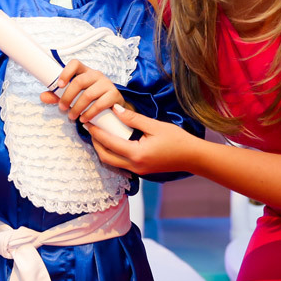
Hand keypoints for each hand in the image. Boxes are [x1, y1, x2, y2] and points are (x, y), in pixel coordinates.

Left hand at [37, 59, 128, 125]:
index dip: (66, 72)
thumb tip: (42, 97)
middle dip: (68, 96)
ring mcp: (106, 83)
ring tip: (72, 116)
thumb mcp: (74, 96)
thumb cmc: (91, 99)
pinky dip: (89, 113)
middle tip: (62, 108)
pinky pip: (100, 104)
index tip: (59, 85)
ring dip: (77, 108)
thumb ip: (58, 96)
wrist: (113, 107)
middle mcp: (96, 74)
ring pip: (88, 94)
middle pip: (79, 81)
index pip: (75, 64)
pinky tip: (84, 119)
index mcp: (85, 71)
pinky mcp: (114, 95)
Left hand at [83, 104, 199, 175]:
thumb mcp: (155, 125)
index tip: (88, 122)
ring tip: (98, 134)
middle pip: (106, 157)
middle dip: (95, 143)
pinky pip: (121, 164)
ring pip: (112, 162)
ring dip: (103, 149)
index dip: (96, 132)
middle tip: (90, 128)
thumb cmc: (177, 140)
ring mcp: (138, 171)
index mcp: (137, 154)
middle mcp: (134, 165)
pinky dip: (112, 154)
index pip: (109, 143)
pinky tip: (112, 142)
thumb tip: (115, 109)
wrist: (192, 157)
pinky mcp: (141, 171)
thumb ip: (133, 118)